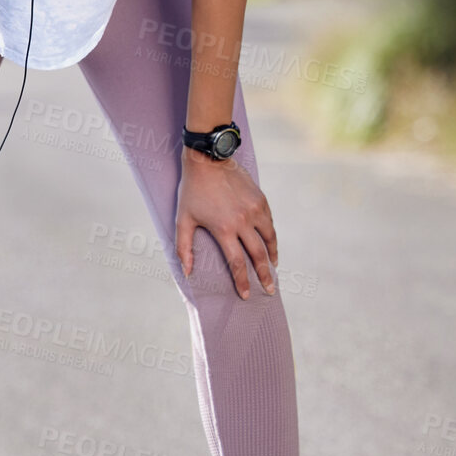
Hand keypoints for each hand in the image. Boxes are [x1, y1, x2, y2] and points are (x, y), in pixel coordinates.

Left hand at [174, 146, 277, 299]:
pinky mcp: (260, 199)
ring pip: (269, 239)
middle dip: (264, 276)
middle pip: (258, 255)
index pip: (237, 263)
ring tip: (273, 268)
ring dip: (272, 256)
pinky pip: (269, 223)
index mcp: (224, 229)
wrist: (208, 160)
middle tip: (269, 290)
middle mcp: (243, 221)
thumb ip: (184, 248)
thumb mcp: (183, 219)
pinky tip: (270, 243)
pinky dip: (271, 236)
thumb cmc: (192, 190)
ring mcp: (254, 210)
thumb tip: (188, 273)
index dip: (242, 282)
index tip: (246, 295)